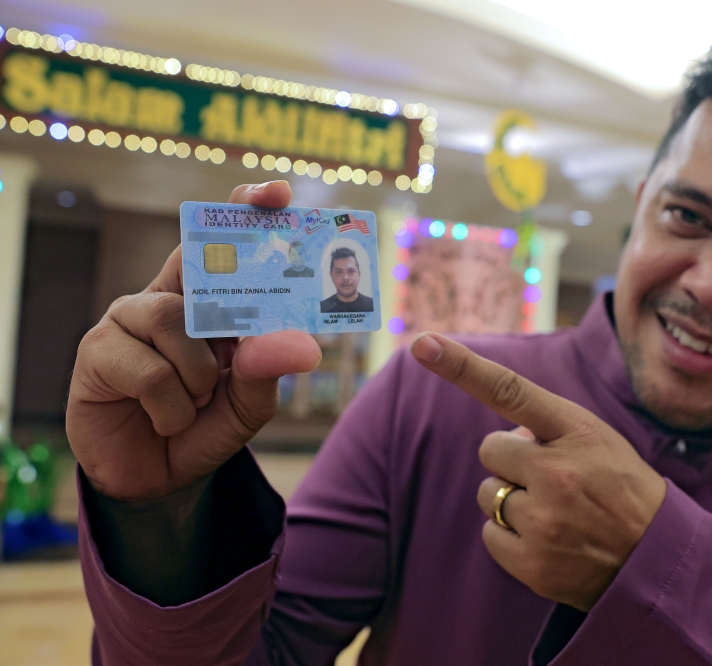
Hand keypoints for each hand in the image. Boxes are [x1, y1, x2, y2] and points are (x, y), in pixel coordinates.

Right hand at [66, 181, 320, 500]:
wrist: (157, 478)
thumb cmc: (204, 424)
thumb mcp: (249, 403)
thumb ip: (269, 371)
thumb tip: (301, 346)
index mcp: (207, 302)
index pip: (224, 246)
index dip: (245, 213)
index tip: (278, 193)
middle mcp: (167, 299)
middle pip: (192, 259)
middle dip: (224, 258)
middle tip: (258, 276)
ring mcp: (128, 319)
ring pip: (176, 322)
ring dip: (198, 377)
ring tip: (193, 404)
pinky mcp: (97, 351)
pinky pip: (151, 371)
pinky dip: (171, 407)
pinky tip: (164, 419)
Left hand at [411, 332, 666, 611]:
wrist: (657, 560)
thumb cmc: (623, 489)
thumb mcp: (599, 441)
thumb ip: (550, 429)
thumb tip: (505, 435)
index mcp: (577, 431)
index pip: (510, 390)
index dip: (462, 366)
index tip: (423, 344)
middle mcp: (557, 472)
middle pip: (490, 450)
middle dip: (511, 461)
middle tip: (551, 478)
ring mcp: (544, 520)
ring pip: (488, 495)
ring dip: (510, 500)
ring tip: (555, 512)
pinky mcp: (533, 562)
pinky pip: (489, 535)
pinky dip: (509, 537)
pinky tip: (547, 540)